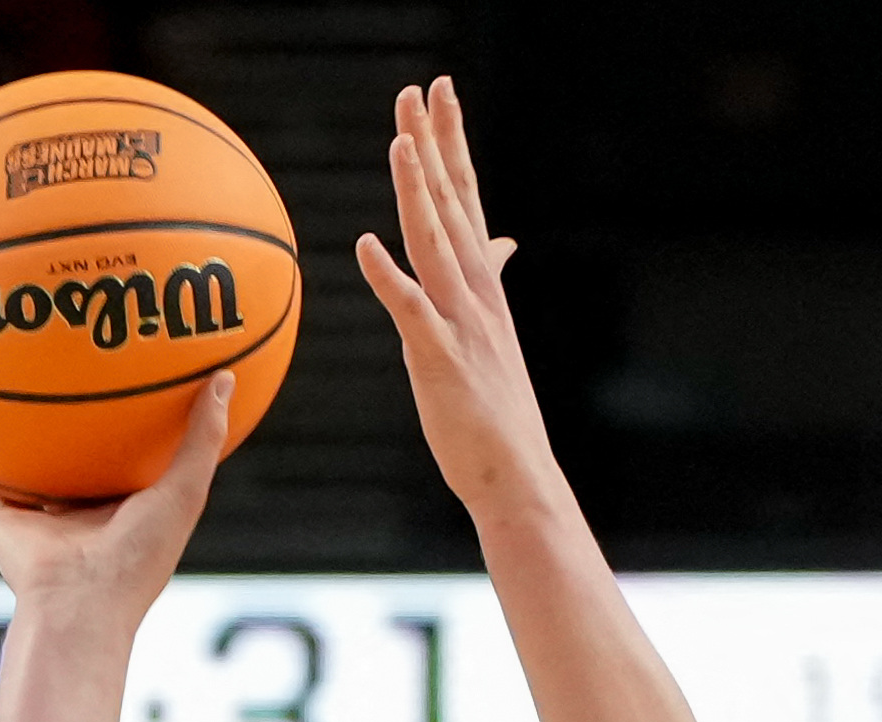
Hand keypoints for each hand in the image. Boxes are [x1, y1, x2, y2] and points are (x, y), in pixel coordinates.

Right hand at [0, 374, 230, 617]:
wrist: (83, 605)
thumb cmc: (139, 556)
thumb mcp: (184, 490)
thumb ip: (204, 437)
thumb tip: (225, 378)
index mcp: (113, 513)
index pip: (112, 468)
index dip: (110, 437)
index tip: (112, 399)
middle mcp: (69, 520)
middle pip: (55, 473)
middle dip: (48, 442)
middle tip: (42, 395)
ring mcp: (30, 529)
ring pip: (2, 487)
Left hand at [356, 79, 563, 522]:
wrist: (515, 471)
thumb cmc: (494, 410)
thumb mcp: (492, 332)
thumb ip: (488, 278)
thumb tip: (502, 242)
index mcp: (481, 282)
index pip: (466, 196)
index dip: (450, 143)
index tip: (441, 94)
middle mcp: (475, 290)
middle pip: (451, 203)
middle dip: (435, 143)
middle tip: (421, 89)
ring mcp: (459, 321)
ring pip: (433, 243)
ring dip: (416, 191)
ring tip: (400, 141)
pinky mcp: (438, 357)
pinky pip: (410, 310)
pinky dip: (389, 276)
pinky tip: (367, 245)